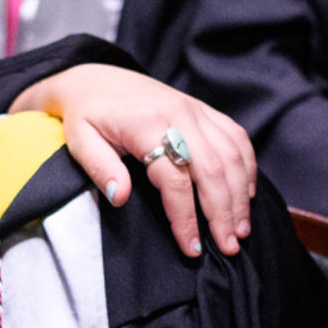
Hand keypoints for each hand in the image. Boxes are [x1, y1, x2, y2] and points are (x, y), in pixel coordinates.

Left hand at [10, 64, 256, 258]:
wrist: (96, 79)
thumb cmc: (86, 114)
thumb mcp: (80, 140)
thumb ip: (99, 168)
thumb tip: (119, 197)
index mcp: (147, 123)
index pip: (175, 179)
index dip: (186, 217)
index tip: (192, 248)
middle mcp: (179, 114)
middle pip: (213, 169)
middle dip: (223, 213)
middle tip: (228, 248)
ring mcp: (196, 110)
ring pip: (232, 155)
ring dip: (240, 195)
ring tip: (240, 230)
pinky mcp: (204, 110)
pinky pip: (237, 137)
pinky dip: (247, 167)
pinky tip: (246, 194)